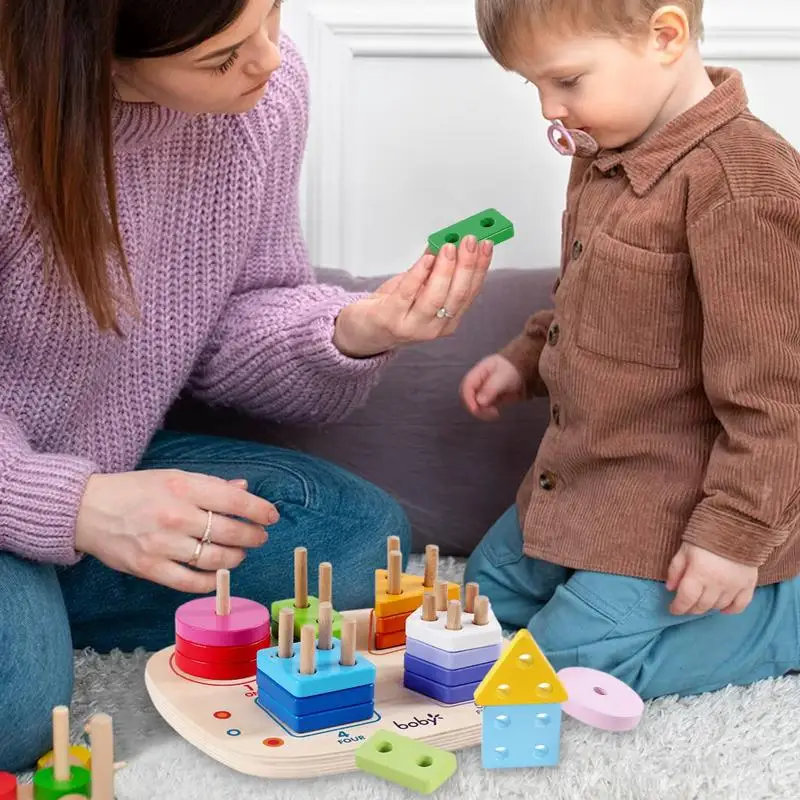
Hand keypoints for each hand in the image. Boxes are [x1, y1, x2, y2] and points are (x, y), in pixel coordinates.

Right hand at [75, 470, 278, 592]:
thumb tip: (244, 489)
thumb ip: (210, 485)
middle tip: (258, 537)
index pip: (234, 502)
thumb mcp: (174, 477)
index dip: (259, 510)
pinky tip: (218, 574)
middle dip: (252, 537)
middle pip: (230, 532)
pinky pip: (191, 582)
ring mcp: (162, 544)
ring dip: (236, 559)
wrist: (88, 510)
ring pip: (216, 559)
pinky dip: (211, 581)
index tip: (271, 516)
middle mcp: (175, 515)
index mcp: (183, 487)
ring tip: (239, 554)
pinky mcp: (149, 568)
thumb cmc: (136, 490)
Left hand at [332, 235, 492, 357]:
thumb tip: (448, 239)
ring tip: (449, 247)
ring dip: (445, 270)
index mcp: (448, 320)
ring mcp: (413, 327)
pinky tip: (426, 259)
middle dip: (467, 266)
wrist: (362, 331)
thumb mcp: (419, 287)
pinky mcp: (390, 320)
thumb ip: (433, 269)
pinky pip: (407, 295)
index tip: (486, 244)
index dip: (480, 267)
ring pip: (436, 298)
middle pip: (457, 295)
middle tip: (470, 241)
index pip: (471, 292)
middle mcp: (435, 327)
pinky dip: (418, 275)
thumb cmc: (392, 308)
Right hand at [460, 354, 524, 419]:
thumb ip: (491, 388)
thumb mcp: (503, 377)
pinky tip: (496, 413)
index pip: (466, 386)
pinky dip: (487, 413)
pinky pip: (482, 409)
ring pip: (474, 405)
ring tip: (495, 413)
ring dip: (482, 412)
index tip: (476, 409)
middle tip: (489, 412)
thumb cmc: (513, 369)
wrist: (525, 371)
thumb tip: (480, 402)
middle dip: (475, 407)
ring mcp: (481, 391)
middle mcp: (477, 383)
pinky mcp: (487, 399)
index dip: (468, 398)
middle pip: (467, 397)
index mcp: (478, 372)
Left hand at [666, 542, 757, 614]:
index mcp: (698, 574)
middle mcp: (717, 584)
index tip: (673, 609)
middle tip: (686, 606)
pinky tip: (723, 609)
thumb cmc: (705, 536)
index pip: (686, 599)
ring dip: (708, 607)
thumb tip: (670, 589)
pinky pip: (740, 605)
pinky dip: (730, 610)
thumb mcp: (684, 550)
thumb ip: (675, 570)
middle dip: (691, 608)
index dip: (678, 608)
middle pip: (702, 605)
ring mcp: (734, 586)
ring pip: (719, 606)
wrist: (736, 525)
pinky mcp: (749, 584)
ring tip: (701, 602)